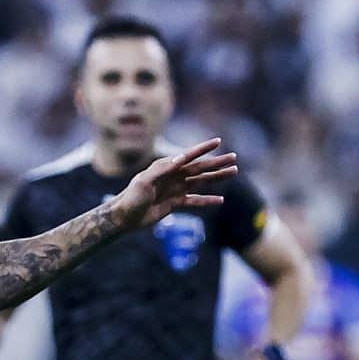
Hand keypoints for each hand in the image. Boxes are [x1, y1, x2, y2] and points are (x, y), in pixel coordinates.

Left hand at [108, 138, 238, 230]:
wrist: (124, 217)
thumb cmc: (131, 197)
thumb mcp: (144, 181)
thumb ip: (162, 169)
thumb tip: (180, 159)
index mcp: (166, 167)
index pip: (189, 156)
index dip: (203, 149)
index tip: (217, 141)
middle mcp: (173, 176)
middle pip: (200, 168)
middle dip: (217, 163)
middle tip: (234, 158)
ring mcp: (176, 189)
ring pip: (201, 182)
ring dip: (217, 178)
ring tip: (233, 172)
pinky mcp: (175, 203)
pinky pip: (195, 201)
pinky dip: (207, 200)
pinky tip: (220, 200)